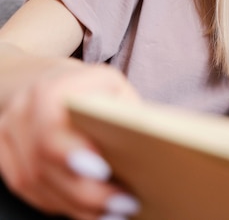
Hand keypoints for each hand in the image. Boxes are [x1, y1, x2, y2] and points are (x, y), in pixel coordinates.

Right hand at [0, 59, 139, 219]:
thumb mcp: (115, 89)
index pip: (54, 127)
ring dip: (77, 205)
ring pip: (35, 181)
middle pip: (46, 161)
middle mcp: (23, 109)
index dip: (74, 154)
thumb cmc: (94, 89)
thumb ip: (126, 114)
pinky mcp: (4, 154)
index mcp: (53, 88)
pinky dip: (61, 204)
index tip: (104, 171)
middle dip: (87, 192)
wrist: (47, 82)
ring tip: (115, 213)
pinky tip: (91, 212)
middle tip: (125, 204)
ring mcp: (8, 132)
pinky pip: (28, 188)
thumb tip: (154, 143)